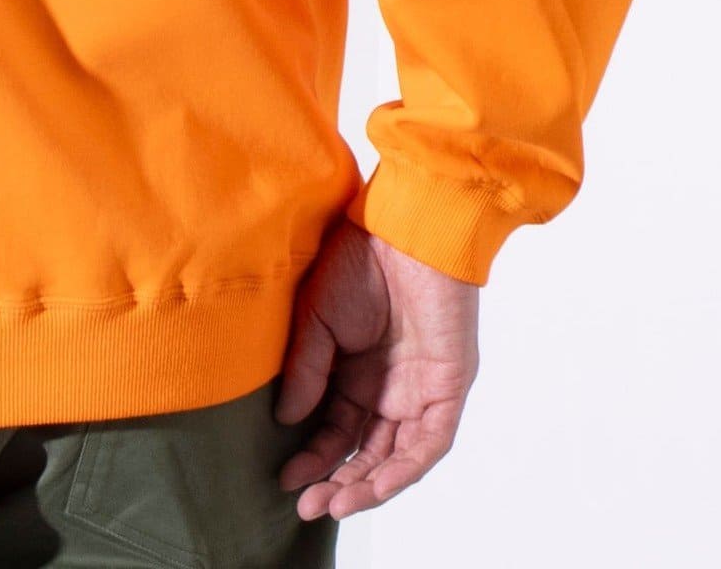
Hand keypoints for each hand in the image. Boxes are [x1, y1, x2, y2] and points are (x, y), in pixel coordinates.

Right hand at [275, 216, 478, 519]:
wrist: (405, 228)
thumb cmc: (358, 259)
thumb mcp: (316, 317)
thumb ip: (306, 370)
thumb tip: (287, 420)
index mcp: (355, 369)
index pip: (335, 428)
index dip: (312, 455)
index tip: (284, 477)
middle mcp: (388, 387)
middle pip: (365, 449)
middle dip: (336, 480)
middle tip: (306, 504)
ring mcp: (420, 390)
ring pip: (397, 455)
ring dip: (368, 484)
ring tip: (333, 504)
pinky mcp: (447, 388)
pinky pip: (428, 443)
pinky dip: (403, 469)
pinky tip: (374, 486)